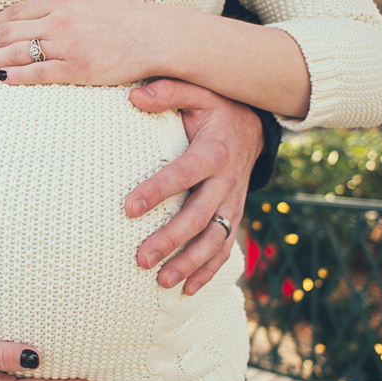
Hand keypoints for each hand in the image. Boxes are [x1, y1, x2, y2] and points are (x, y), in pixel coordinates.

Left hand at [0, 0, 190, 85]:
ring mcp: (67, 45)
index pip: (17, 10)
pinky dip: (17, 75)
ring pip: (17, 52)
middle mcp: (60, 20)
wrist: (159, 35)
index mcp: (64, 0)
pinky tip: (0, 78)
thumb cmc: (132, 18)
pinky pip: (39, 73)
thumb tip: (52, 9)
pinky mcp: (77, 69)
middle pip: (9, 31)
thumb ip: (70, 5)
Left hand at [125, 79, 262, 295]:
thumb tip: (134, 96)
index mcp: (214, 152)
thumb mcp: (198, 90)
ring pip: (214, 240)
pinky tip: (186, 290)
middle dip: (171, 241)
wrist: (253, 127)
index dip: (157, 191)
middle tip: (141, 258)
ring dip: (189, 264)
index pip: (183, 174)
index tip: (128, 208)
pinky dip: (208, 272)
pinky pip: (224, 248)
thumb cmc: (215, 107)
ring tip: (162, 282)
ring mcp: (233, 204)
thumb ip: (168, 90)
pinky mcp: (233, 217)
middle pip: (199, 217)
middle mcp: (227, 183)